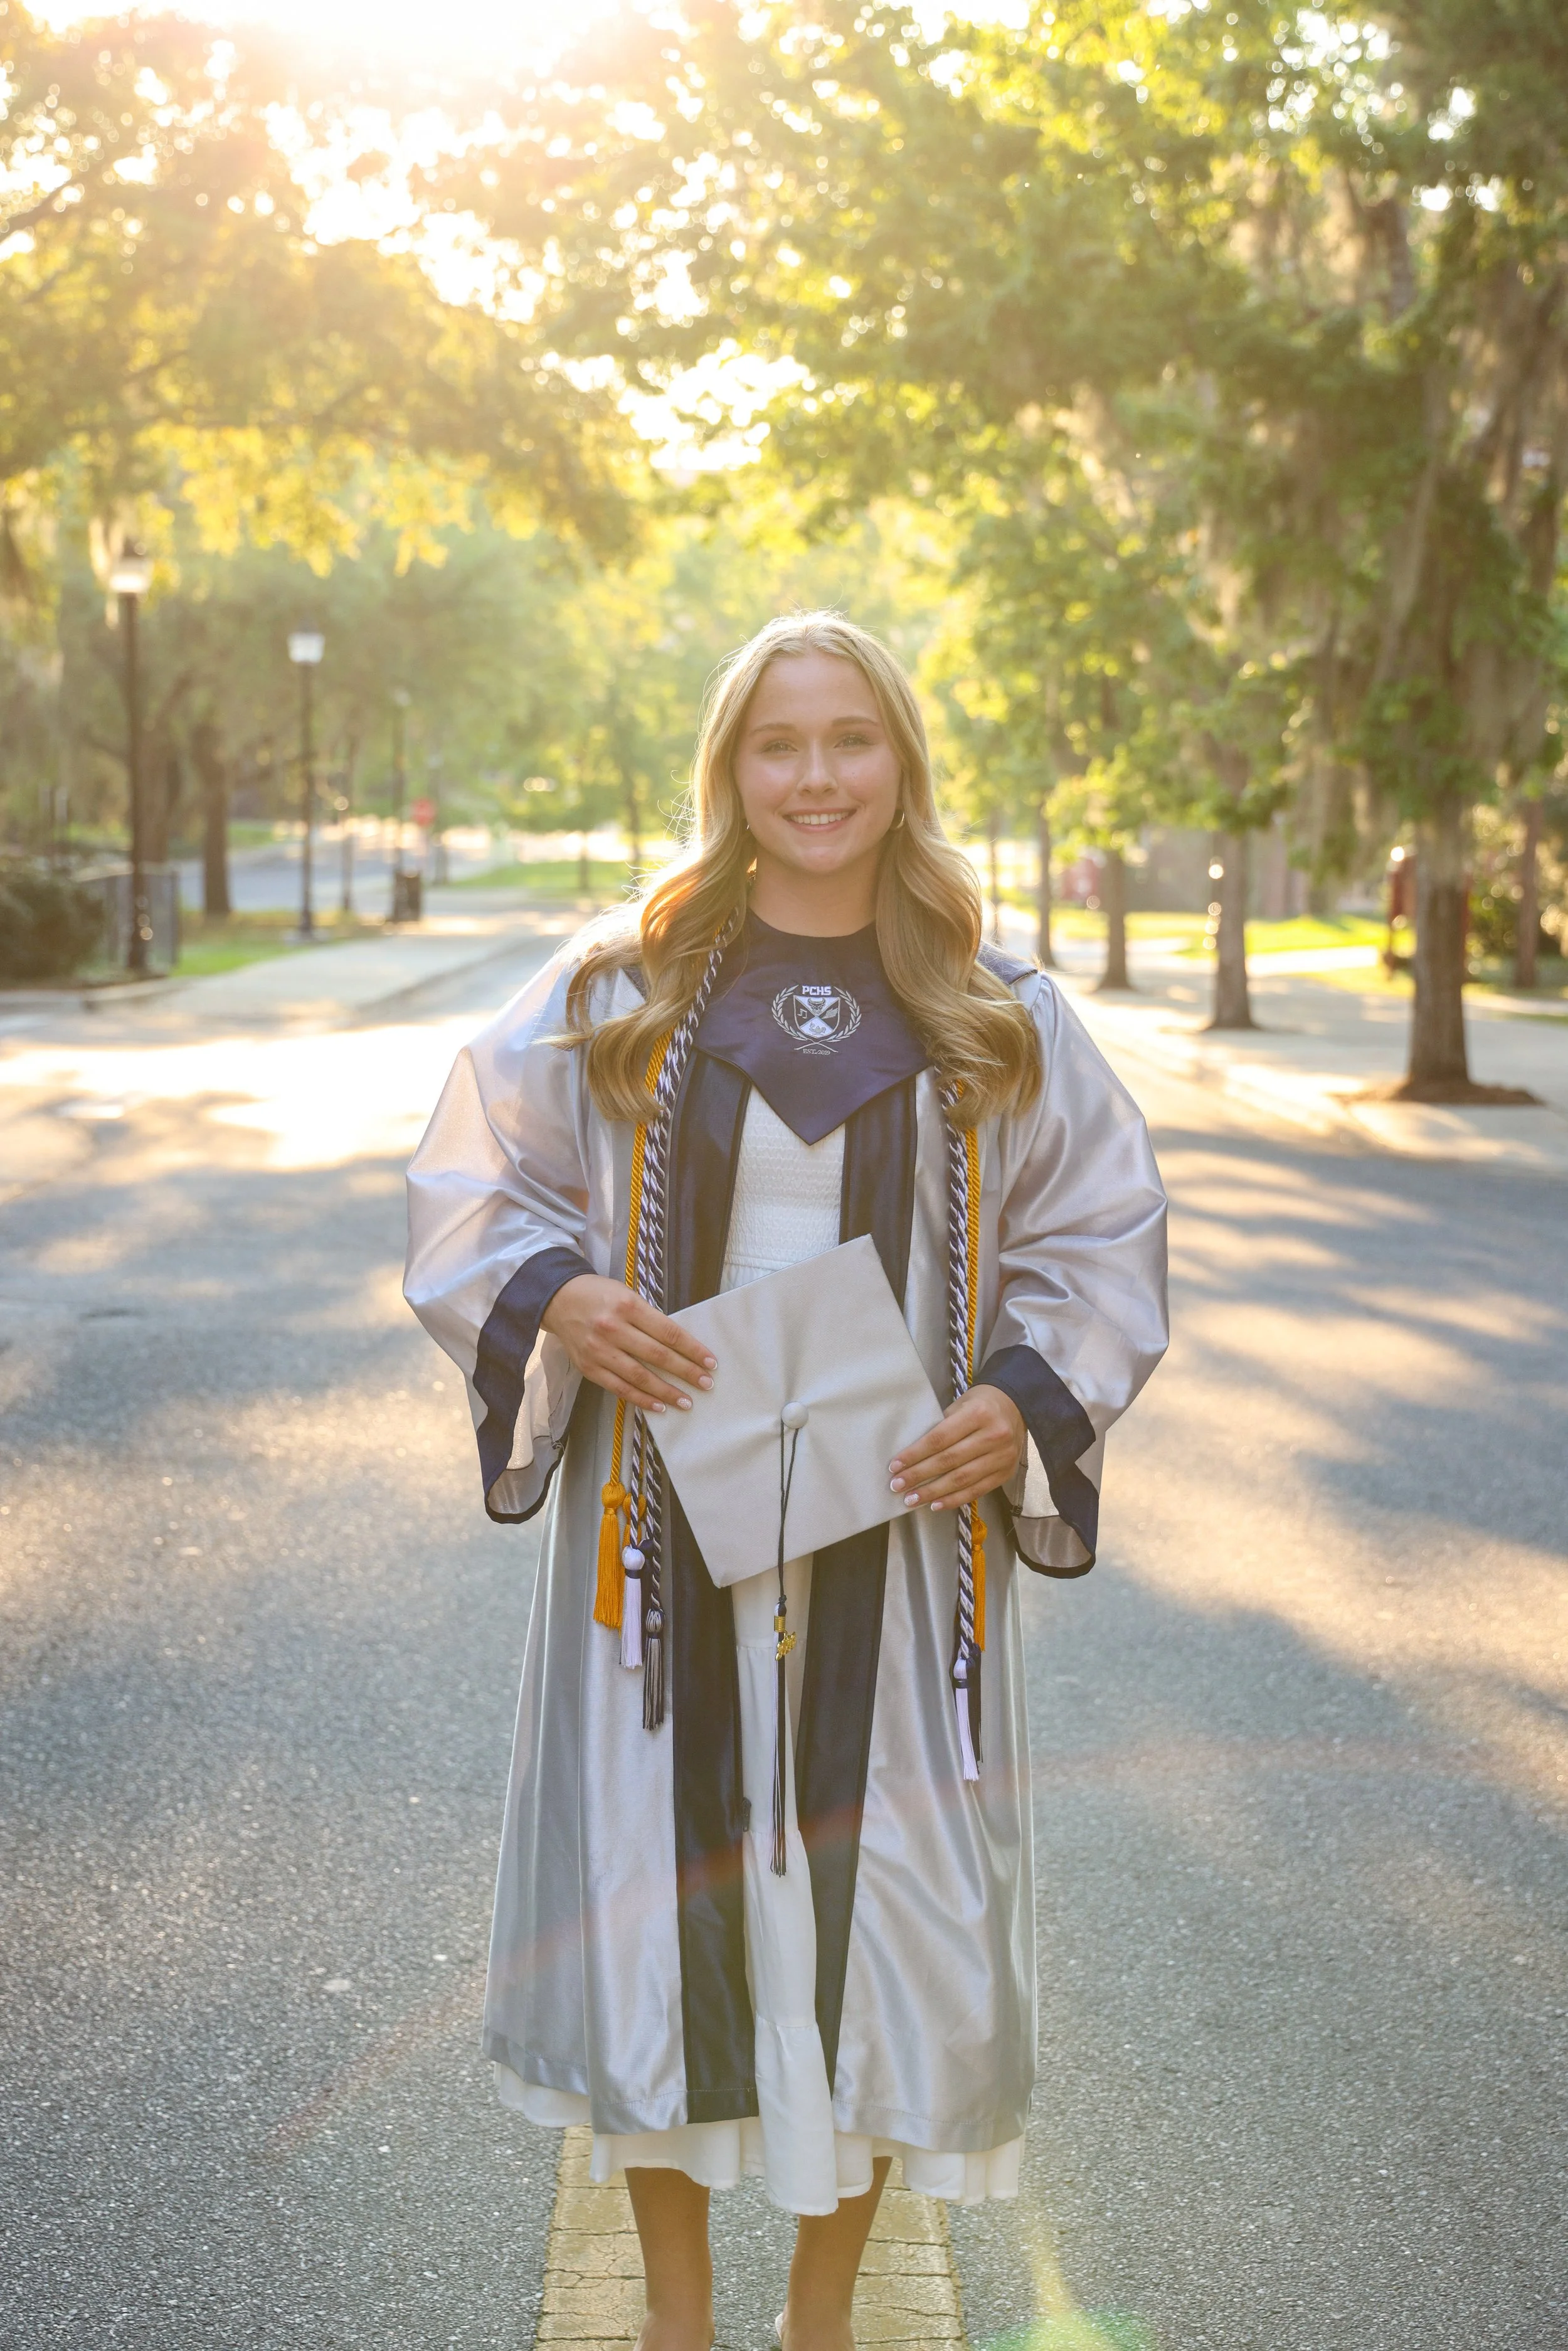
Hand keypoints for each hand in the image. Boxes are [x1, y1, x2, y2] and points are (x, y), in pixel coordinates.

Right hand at [541, 1276, 715, 1415]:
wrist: (557, 1300)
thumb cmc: (598, 1294)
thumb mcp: (626, 1295)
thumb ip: (648, 1318)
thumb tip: (678, 1345)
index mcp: (627, 1305)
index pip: (668, 1332)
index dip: (692, 1349)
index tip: (710, 1362)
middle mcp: (613, 1329)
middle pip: (657, 1356)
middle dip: (686, 1372)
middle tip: (706, 1384)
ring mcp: (599, 1350)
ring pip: (639, 1376)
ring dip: (666, 1391)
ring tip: (686, 1401)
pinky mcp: (588, 1367)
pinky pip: (619, 1388)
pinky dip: (640, 1399)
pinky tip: (659, 1406)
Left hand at [888, 1384, 1024, 1512]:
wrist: (1016, 1407)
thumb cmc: (980, 1404)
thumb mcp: (960, 1404)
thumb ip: (941, 1426)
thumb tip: (912, 1454)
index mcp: (978, 1414)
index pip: (940, 1438)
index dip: (915, 1454)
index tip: (895, 1466)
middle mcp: (993, 1436)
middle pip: (949, 1461)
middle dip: (919, 1475)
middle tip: (898, 1486)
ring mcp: (1002, 1457)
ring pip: (962, 1480)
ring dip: (933, 1492)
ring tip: (912, 1499)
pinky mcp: (1006, 1473)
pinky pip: (976, 1491)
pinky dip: (954, 1499)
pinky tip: (935, 1504)